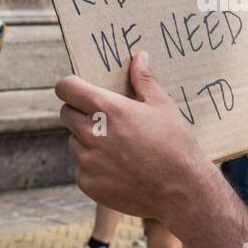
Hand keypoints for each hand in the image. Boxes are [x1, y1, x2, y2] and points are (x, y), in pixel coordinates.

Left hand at [55, 52, 215, 225]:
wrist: (181, 191)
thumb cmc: (175, 145)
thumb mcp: (163, 106)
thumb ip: (144, 80)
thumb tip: (138, 56)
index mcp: (107, 110)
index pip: (66, 88)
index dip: (70, 86)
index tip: (78, 89)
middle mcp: (91, 134)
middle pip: (66, 114)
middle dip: (79, 112)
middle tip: (104, 119)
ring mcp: (86, 161)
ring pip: (74, 142)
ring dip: (87, 141)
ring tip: (118, 147)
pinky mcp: (87, 183)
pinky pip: (81, 168)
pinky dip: (94, 166)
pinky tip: (119, 169)